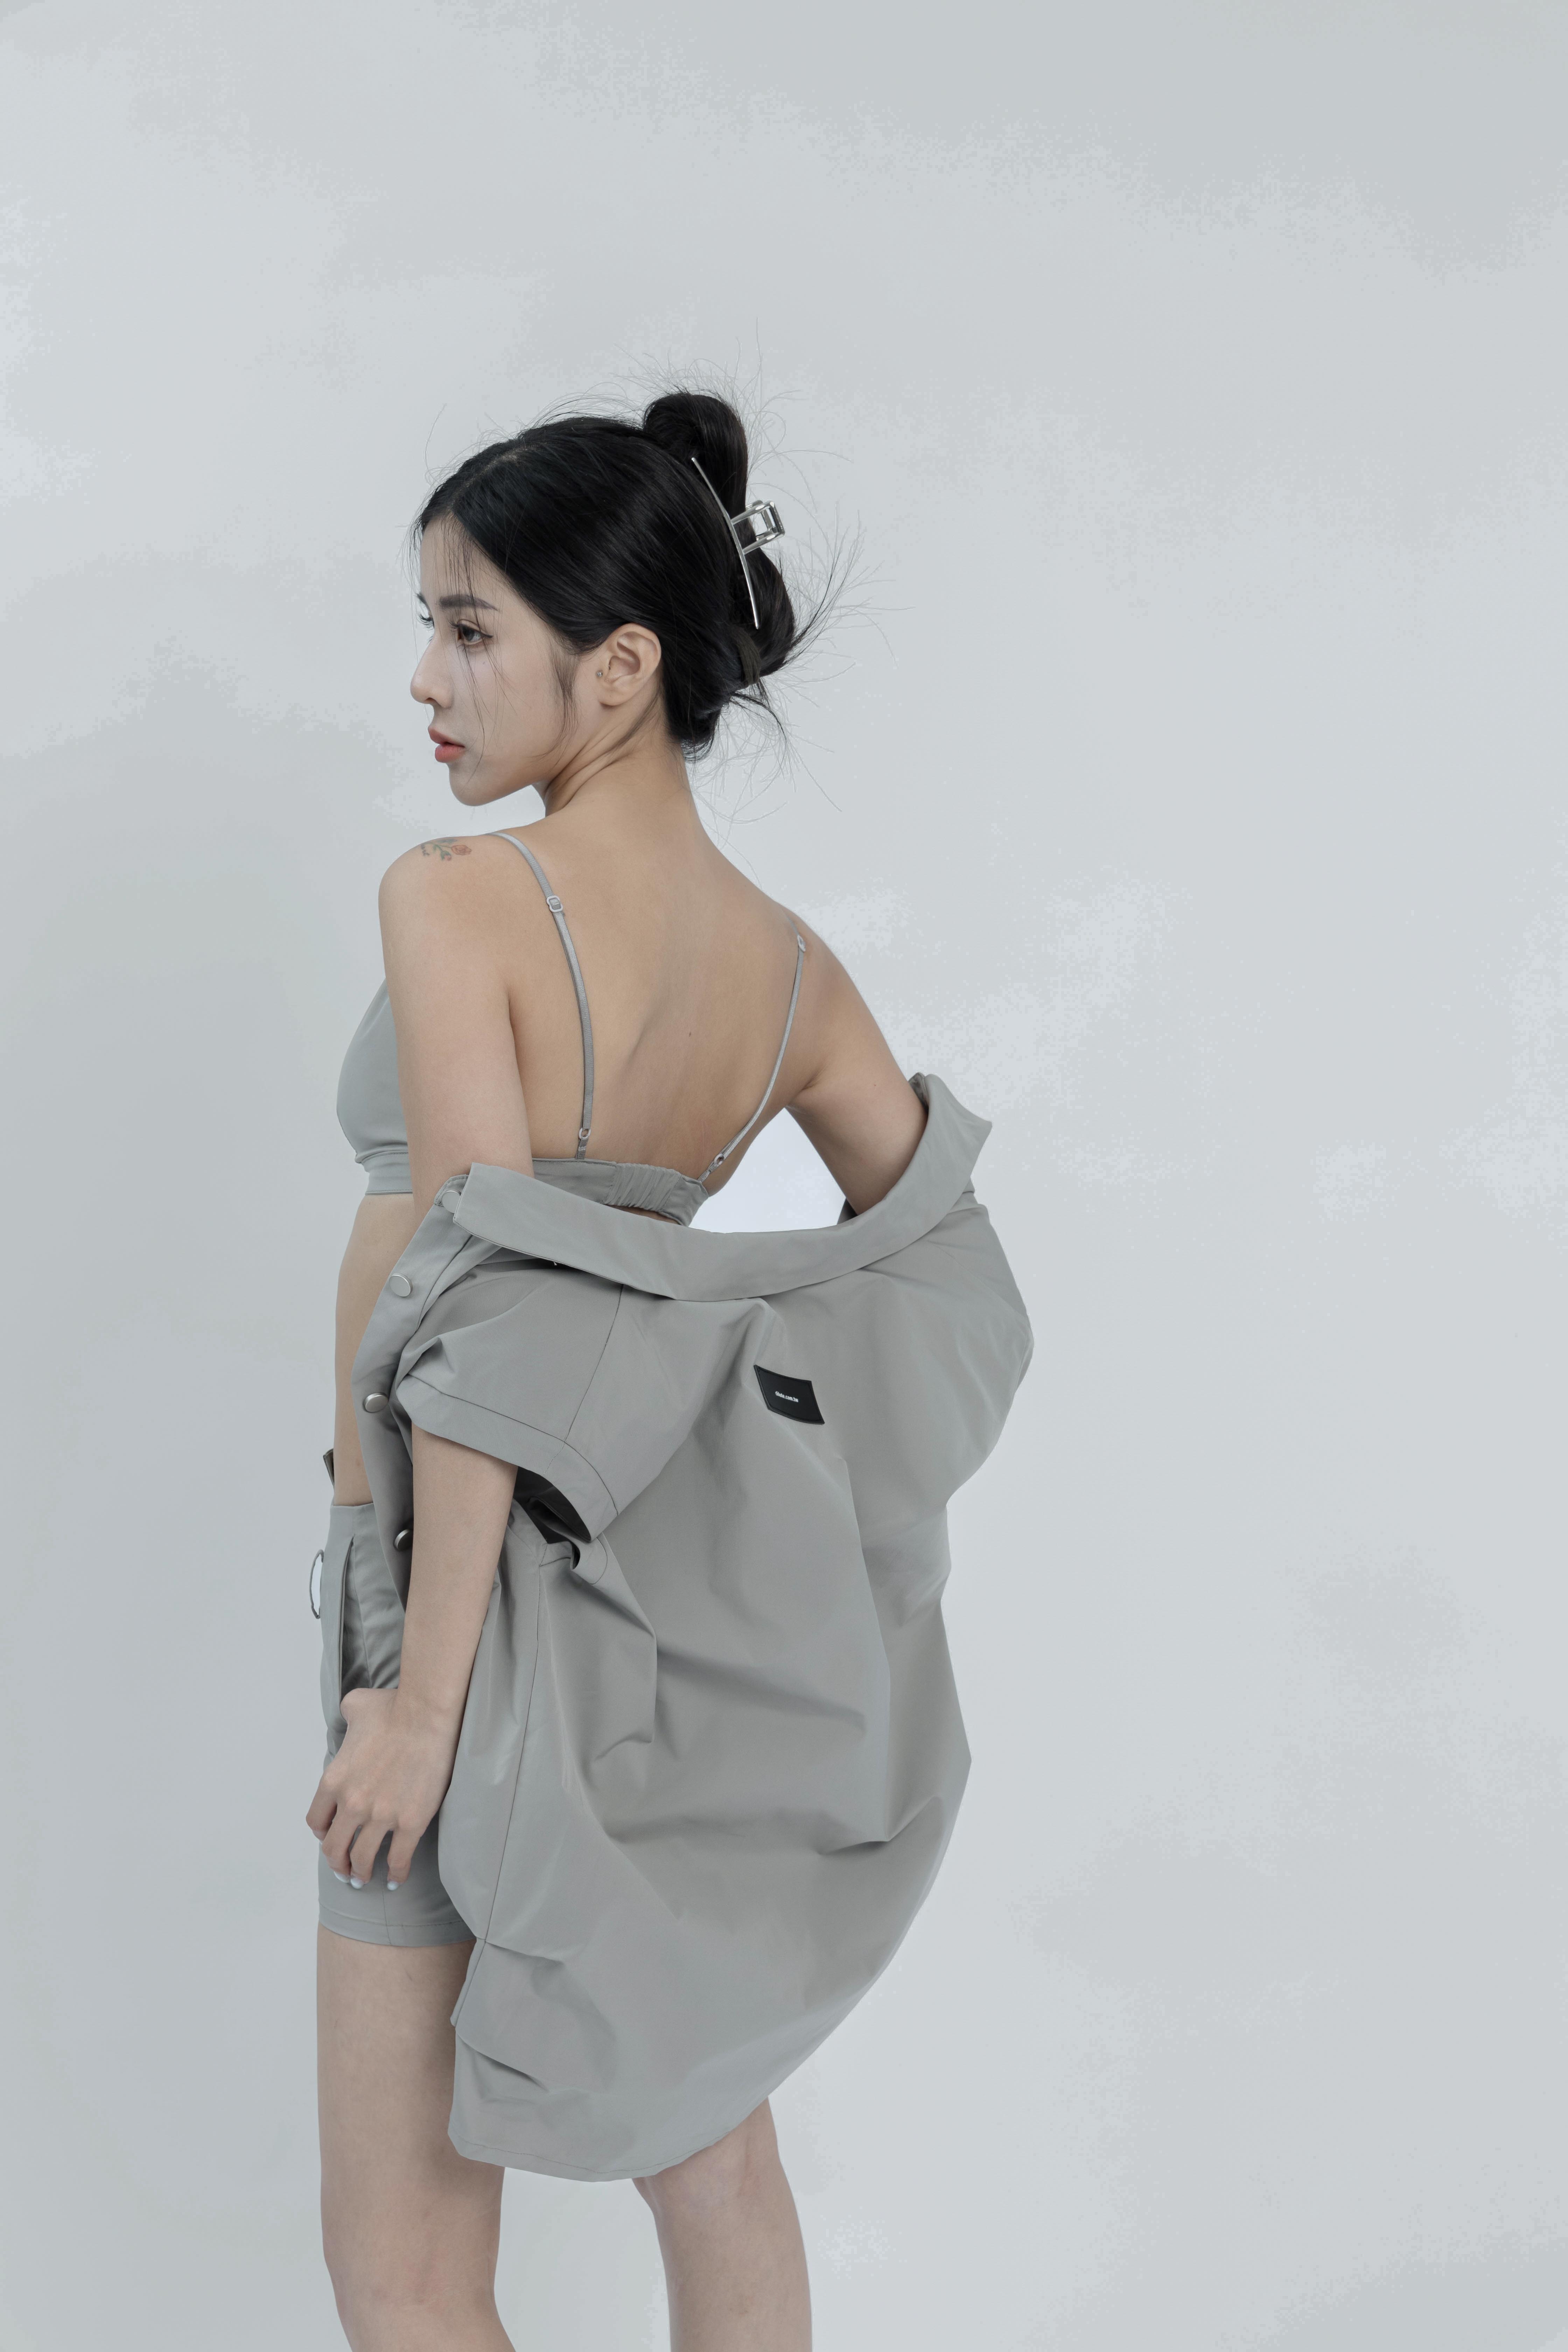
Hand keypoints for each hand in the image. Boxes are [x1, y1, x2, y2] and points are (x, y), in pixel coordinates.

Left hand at [306, 1687, 458, 1887]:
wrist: (426, 1713)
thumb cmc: (393, 1707)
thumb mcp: (355, 1706)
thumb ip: (345, 1716)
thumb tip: (350, 1716)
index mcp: (334, 1780)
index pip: (317, 1821)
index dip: (323, 1834)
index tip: (331, 1836)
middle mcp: (352, 1804)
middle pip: (334, 1848)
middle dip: (337, 1863)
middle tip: (344, 1870)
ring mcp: (380, 1816)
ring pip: (362, 1859)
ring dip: (361, 1873)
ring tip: (365, 1878)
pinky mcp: (410, 1822)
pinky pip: (398, 1859)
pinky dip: (396, 1873)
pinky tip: (396, 1879)